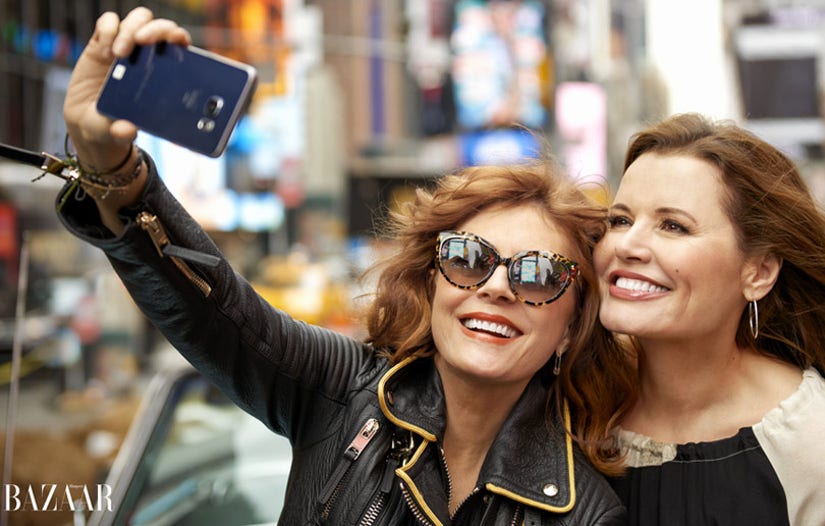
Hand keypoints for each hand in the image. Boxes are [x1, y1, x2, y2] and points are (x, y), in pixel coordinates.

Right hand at [63, 7, 190, 170]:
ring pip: (138, 20)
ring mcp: (126, 47)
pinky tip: (103, 49)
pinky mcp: (101, 43)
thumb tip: (127, 131)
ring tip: (118, 54)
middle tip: (142, 42)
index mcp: (164, 74)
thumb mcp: (118, 132)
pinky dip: (107, 29)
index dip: (180, 38)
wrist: (88, 122)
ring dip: (130, 29)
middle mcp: (148, 56)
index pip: (180, 46)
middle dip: (156, 29)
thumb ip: (122, 133)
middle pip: (161, 27)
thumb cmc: (115, 125)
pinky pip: (108, 21)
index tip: (176, 42)